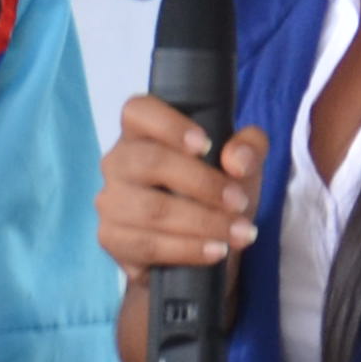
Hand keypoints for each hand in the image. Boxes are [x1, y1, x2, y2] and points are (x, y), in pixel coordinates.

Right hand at [97, 89, 268, 283]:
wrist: (199, 247)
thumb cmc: (215, 193)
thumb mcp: (242, 165)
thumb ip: (249, 148)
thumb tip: (236, 160)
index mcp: (143, 132)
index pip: (138, 111)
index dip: (169, 124)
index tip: (206, 145)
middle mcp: (119, 162)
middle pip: (150, 162)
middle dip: (202, 183)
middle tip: (239, 202)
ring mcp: (111, 201)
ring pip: (151, 209)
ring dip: (202, 222)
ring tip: (238, 232)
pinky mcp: (112, 238)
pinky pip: (147, 244)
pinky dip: (187, 249)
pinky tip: (215, 250)